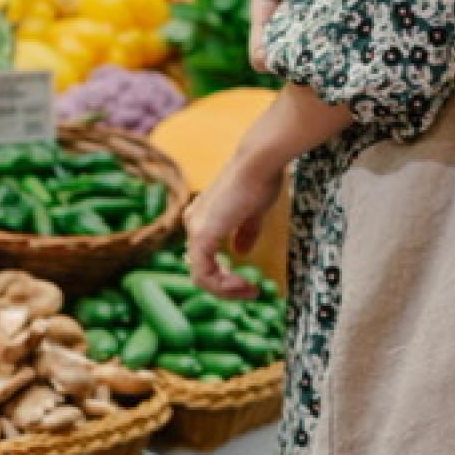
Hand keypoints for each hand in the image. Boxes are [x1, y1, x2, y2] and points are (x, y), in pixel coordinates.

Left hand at [183, 147, 283, 298]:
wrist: (259, 162)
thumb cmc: (260, 179)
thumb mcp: (253, 211)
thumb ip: (245, 232)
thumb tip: (241, 251)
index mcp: (204, 217)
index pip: (205, 257)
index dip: (225, 276)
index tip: (249, 284)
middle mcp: (194, 223)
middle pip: (201, 270)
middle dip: (226, 287)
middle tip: (250, 292)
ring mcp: (195, 229)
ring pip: (201, 277)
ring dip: (226, 291)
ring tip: (249, 291)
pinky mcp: (201, 235)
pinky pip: (204, 274)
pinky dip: (222, 286)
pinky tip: (243, 285)